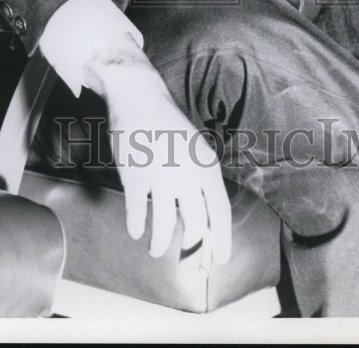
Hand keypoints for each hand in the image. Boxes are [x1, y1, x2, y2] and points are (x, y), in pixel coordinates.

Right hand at [83, 36, 231, 268]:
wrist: (140, 98)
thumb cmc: (168, 128)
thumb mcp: (195, 151)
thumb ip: (200, 183)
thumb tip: (203, 222)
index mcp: (207, 166)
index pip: (221, 212)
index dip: (221, 239)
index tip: (219, 260)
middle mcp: (188, 173)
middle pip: (196, 224)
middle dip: (191, 248)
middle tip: (185, 260)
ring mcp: (162, 176)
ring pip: (166, 226)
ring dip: (160, 244)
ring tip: (155, 249)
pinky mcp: (136, 176)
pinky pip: (138, 214)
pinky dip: (137, 227)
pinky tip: (136, 230)